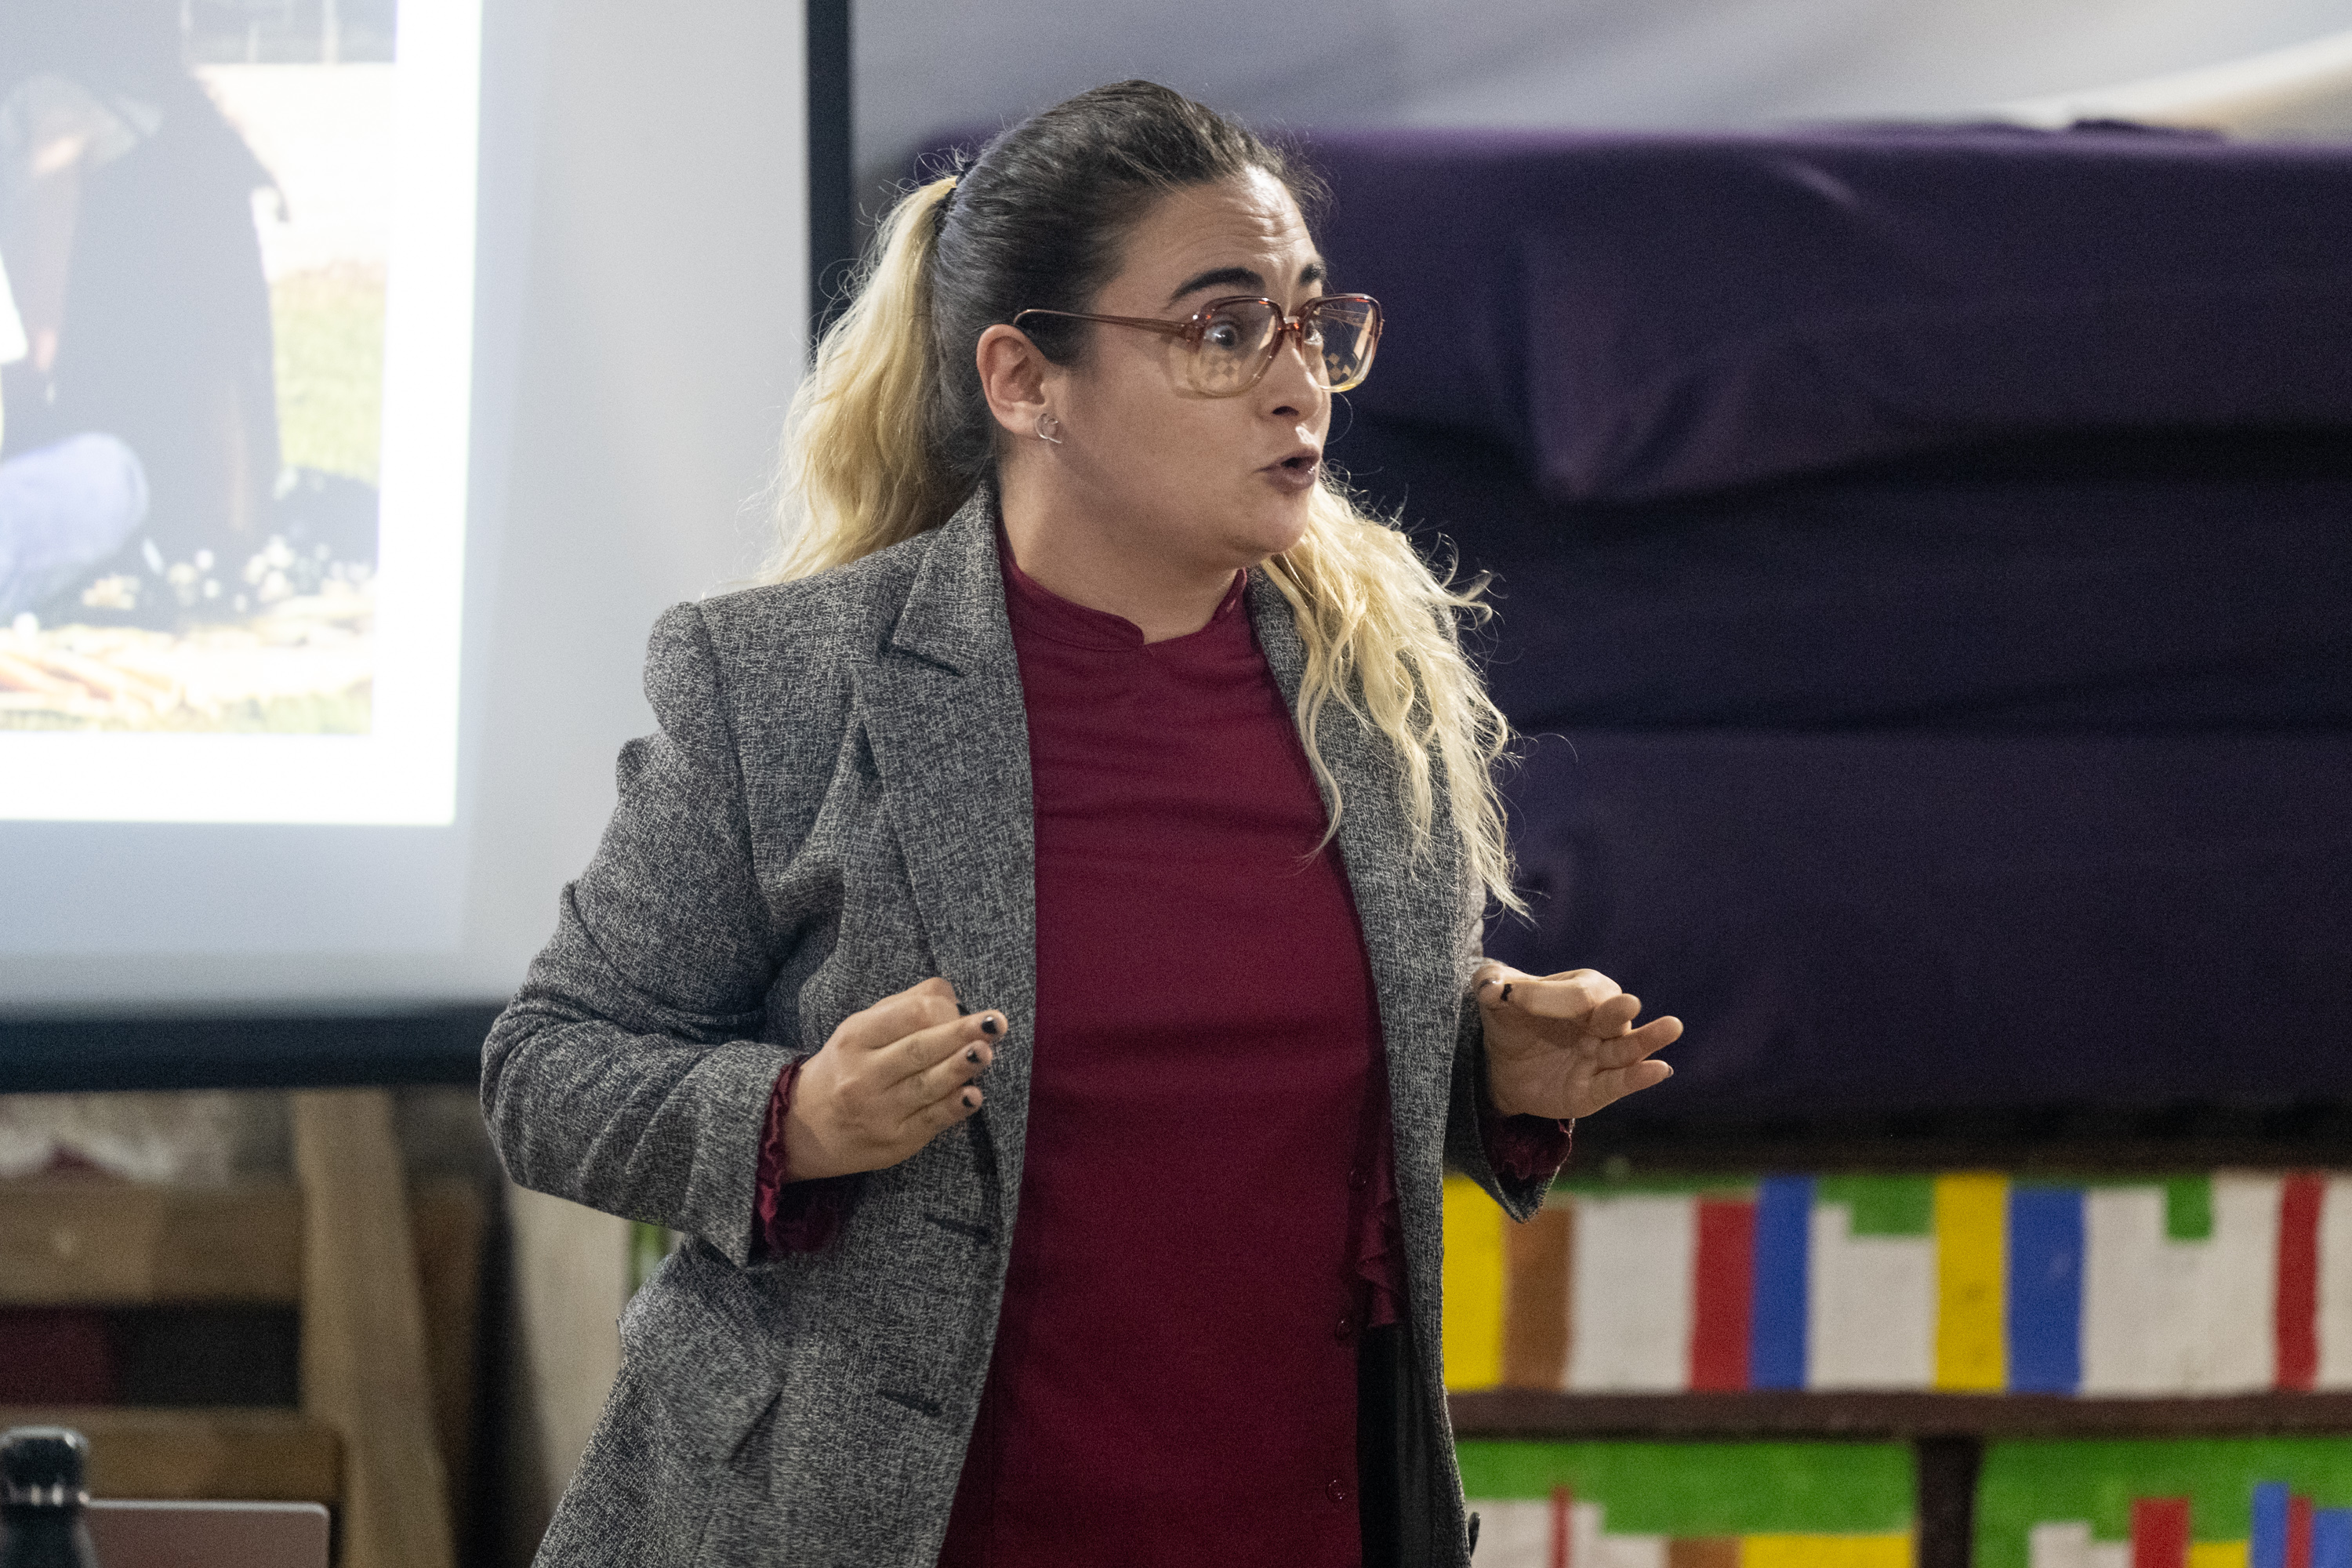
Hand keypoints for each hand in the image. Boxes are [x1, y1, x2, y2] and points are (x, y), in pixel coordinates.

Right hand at [780, 977, 999, 1179]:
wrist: (805, 1126)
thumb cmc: (847, 1066)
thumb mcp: (861, 1029)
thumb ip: (904, 1007)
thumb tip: (951, 994)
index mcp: (856, 1037)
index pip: (906, 1016)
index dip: (943, 1010)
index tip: (972, 1010)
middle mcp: (863, 1074)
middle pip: (918, 1049)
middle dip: (960, 1034)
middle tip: (996, 1023)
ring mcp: (878, 1110)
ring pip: (925, 1086)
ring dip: (959, 1068)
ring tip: (986, 1053)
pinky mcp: (893, 1141)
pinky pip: (929, 1121)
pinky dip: (952, 1108)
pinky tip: (972, 1096)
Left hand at [1474, 961, 1680, 1120]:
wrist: (1499, 1065)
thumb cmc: (1508, 1020)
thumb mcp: (1494, 996)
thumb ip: (1492, 984)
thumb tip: (1491, 988)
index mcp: (1582, 992)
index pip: (1579, 992)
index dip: (1551, 997)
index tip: (1514, 998)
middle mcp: (1600, 1023)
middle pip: (1614, 1015)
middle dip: (1619, 1011)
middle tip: (1628, 1004)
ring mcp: (1601, 1056)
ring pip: (1628, 1048)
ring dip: (1648, 1040)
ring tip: (1672, 1026)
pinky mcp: (1595, 1090)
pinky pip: (1619, 1083)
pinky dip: (1639, 1078)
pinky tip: (1659, 1069)